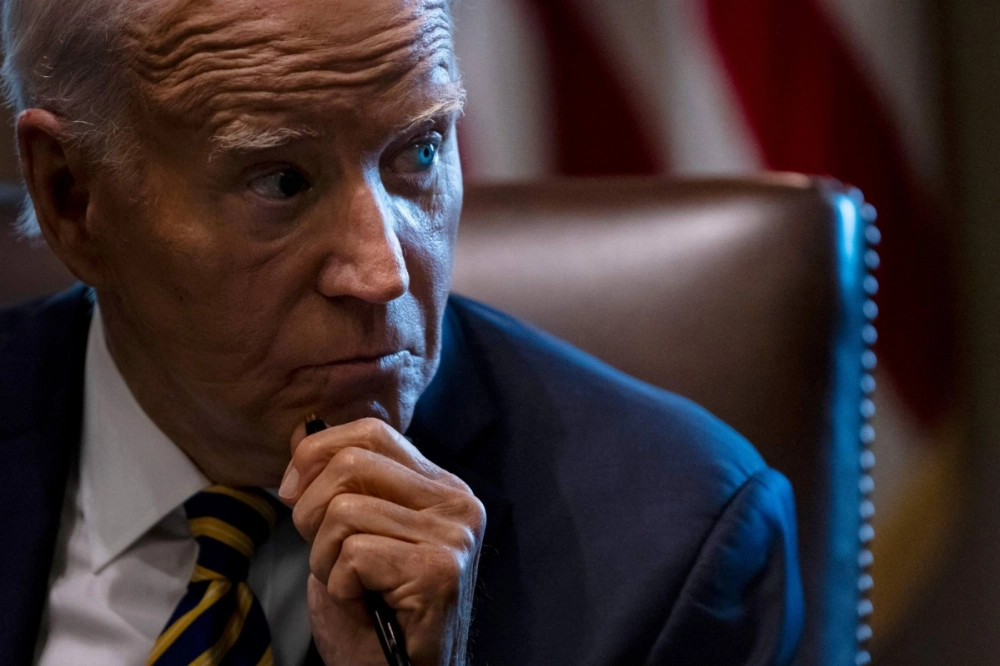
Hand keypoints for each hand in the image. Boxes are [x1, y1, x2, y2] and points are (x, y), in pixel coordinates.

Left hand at [279, 418, 485, 665]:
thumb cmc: (374, 607)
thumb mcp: (353, 530)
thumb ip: (342, 480)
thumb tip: (303, 430)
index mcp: (442, 486)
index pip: (373, 432)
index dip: (318, 451)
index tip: (292, 490)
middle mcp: (457, 503)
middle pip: (351, 464)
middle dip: (310, 511)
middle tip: (323, 553)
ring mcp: (453, 537)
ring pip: (344, 512)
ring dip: (325, 557)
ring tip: (350, 584)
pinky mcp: (439, 571)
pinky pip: (354, 554)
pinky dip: (339, 585)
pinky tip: (362, 602)